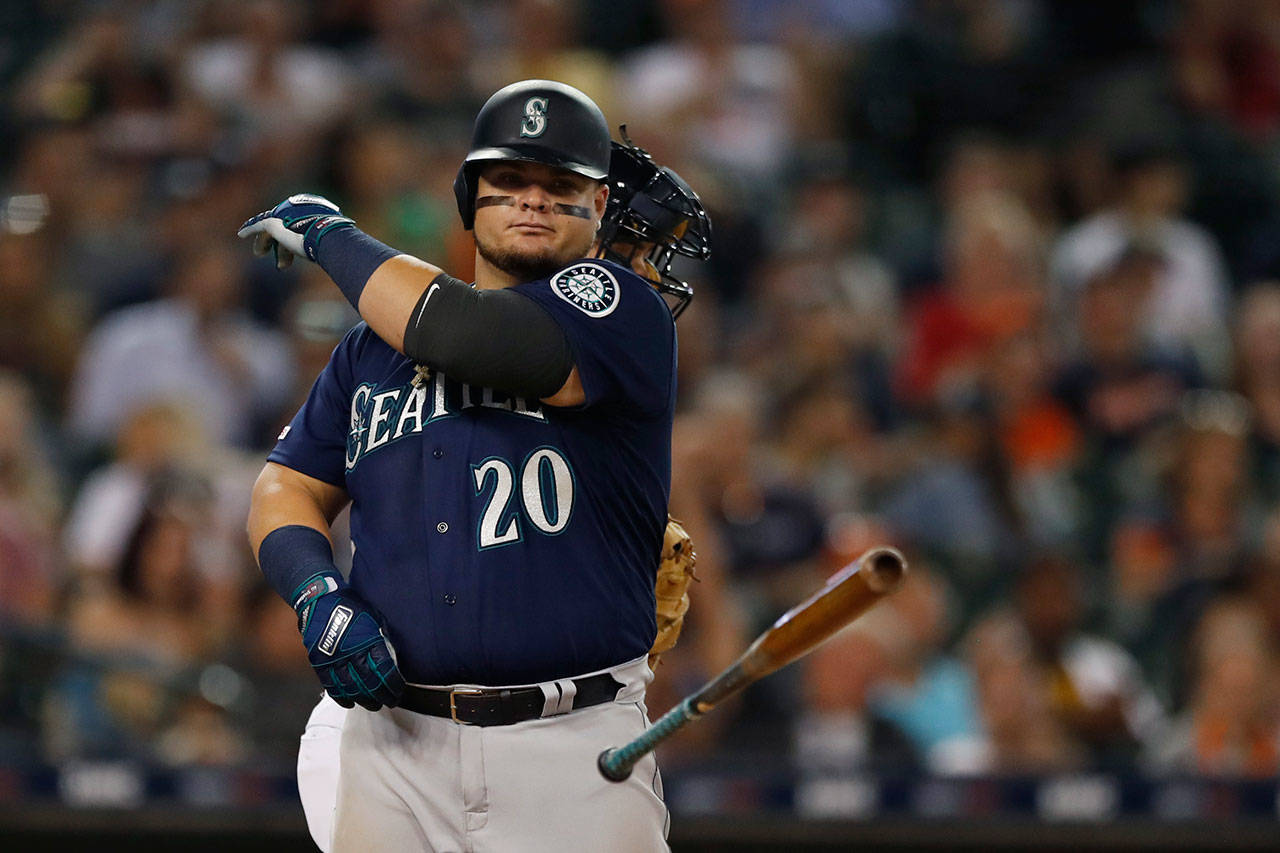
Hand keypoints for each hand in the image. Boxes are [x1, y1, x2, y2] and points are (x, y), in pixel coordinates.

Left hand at [237, 194, 353, 269]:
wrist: (330, 237)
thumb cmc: (338, 242)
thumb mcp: (337, 243)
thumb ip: (334, 245)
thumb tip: (351, 259)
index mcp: (314, 209)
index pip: (299, 223)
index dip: (295, 239)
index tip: (296, 251)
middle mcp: (298, 209)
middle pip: (284, 227)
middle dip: (280, 244)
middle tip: (282, 262)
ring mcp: (285, 215)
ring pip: (271, 230)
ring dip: (265, 244)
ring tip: (259, 255)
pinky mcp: (274, 223)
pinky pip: (259, 226)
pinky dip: (249, 230)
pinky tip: (240, 235)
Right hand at [294, 572, 404, 710]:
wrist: (319, 600)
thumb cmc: (351, 607)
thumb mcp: (374, 617)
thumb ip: (382, 637)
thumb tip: (393, 655)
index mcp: (368, 640)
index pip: (384, 669)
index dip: (393, 684)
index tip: (399, 690)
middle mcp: (351, 652)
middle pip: (370, 683)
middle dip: (382, 695)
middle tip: (391, 701)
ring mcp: (334, 659)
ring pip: (351, 688)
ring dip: (364, 699)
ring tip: (374, 705)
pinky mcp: (319, 663)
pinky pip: (331, 686)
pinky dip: (342, 697)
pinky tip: (351, 703)